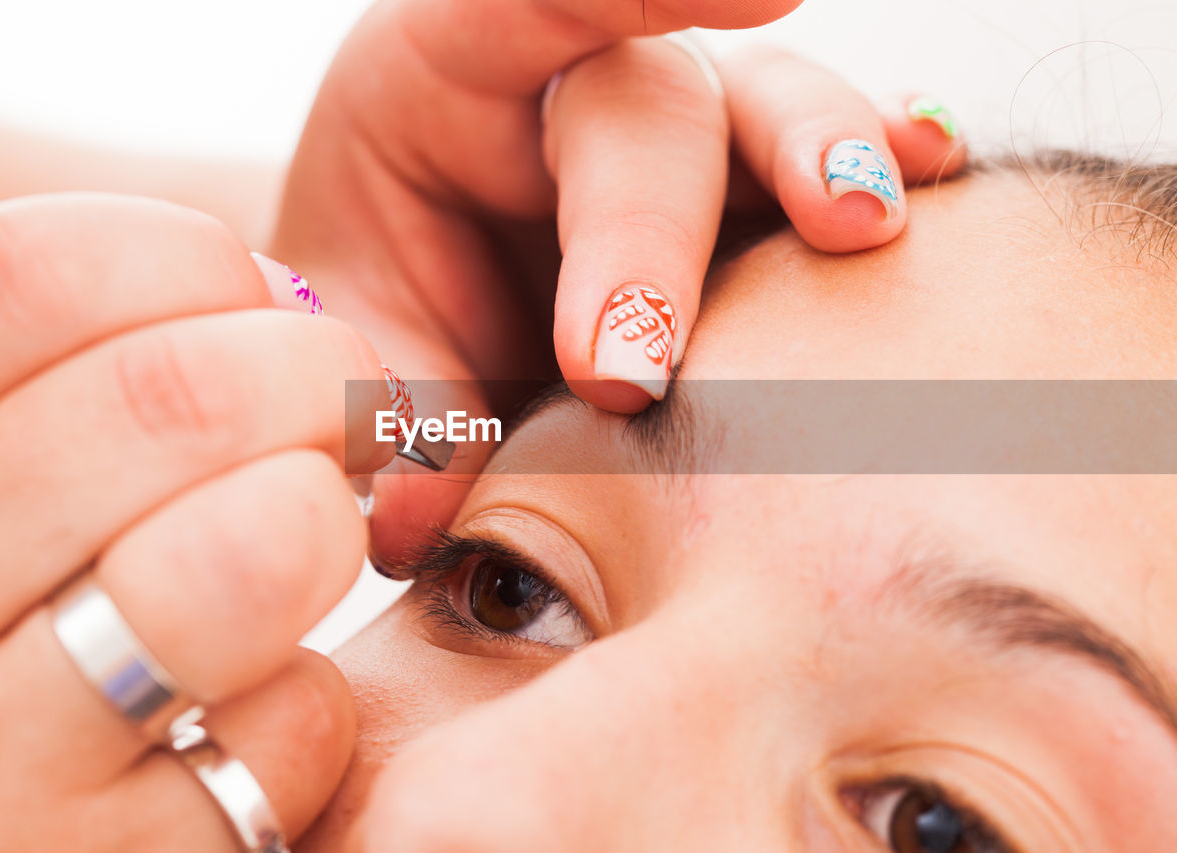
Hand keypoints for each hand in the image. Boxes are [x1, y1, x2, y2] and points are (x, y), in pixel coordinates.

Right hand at [0, 196, 398, 849]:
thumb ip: (43, 383)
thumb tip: (264, 288)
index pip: (25, 272)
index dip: (187, 259)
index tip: (248, 306)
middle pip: (174, 395)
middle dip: (316, 373)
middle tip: (342, 408)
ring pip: (253, 553)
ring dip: (319, 520)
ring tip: (304, 540)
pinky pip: (292, 730)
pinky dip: (307, 707)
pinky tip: (247, 713)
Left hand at [271, 3, 966, 562]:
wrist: (422, 318)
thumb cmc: (383, 311)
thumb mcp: (357, 350)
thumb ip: (394, 423)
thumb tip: (423, 519)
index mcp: (436, 82)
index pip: (518, 1)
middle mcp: (569, 90)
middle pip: (647, 112)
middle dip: (647, 240)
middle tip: (627, 373)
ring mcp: (672, 138)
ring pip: (761, 114)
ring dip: (820, 165)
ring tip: (858, 225)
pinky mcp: (741, 202)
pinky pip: (814, 176)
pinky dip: (876, 173)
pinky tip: (932, 184)